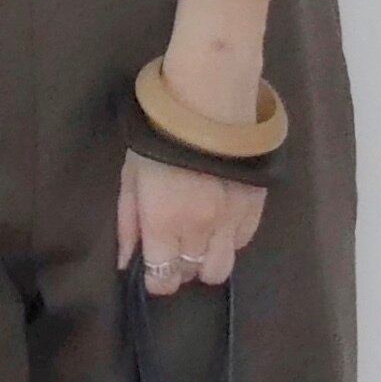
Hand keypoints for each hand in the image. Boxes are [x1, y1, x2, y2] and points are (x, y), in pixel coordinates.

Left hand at [119, 149, 265, 291]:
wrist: (207, 101)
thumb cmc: (159, 137)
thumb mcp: (130, 178)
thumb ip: (128, 223)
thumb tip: (125, 262)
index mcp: (164, 223)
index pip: (163, 279)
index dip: (157, 280)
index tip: (154, 269)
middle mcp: (199, 230)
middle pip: (193, 274)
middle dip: (181, 267)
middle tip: (175, 247)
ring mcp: (231, 220)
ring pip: (222, 268)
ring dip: (207, 260)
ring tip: (200, 239)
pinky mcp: (255, 206)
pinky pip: (244, 242)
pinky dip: (230, 239)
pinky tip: (220, 221)